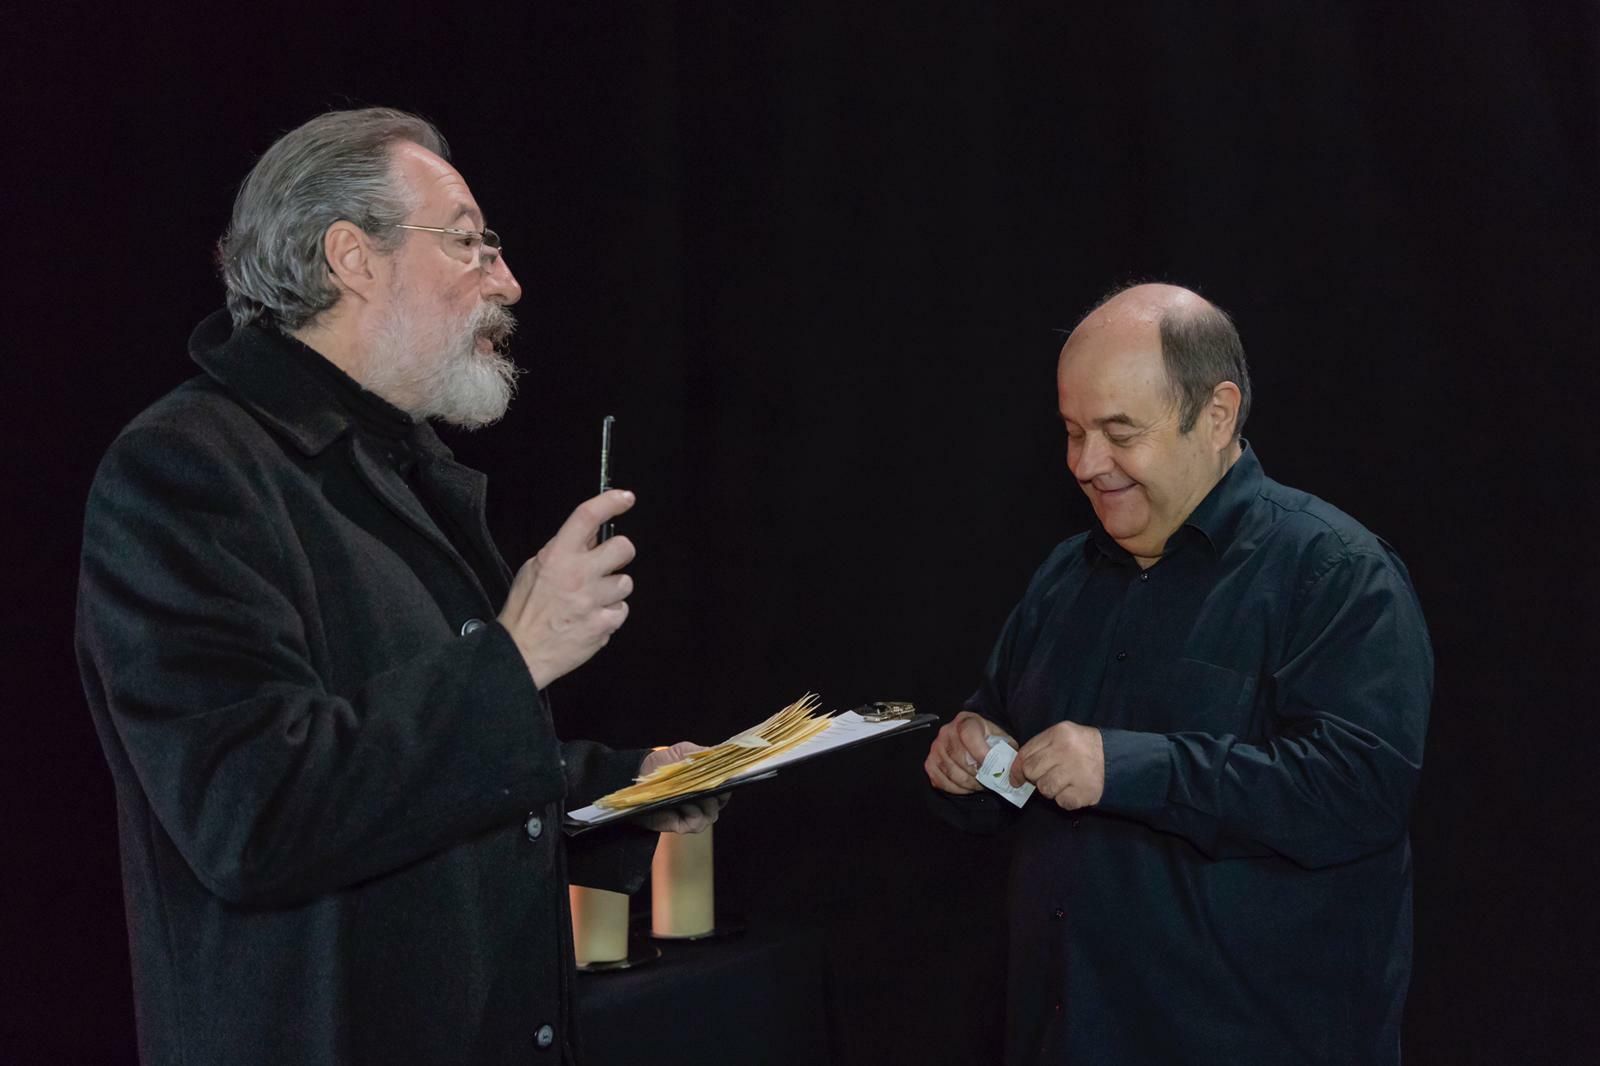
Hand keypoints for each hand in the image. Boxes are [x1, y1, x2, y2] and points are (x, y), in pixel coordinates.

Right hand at [498, 490, 636, 688]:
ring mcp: (593, 601)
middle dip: (619, 554)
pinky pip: (622, 610)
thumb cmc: (524, 610)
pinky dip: (610, 614)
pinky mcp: (603, 625)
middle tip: (607, 564)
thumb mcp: (533, 569)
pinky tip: (592, 618)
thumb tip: (591, 537)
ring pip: (626, 583)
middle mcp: (578, 574)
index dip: (610, 502)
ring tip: (592, 599)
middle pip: (624, 548)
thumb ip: (561, 551)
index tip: (625, 498)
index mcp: (557, 556)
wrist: (520, 653)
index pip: (587, 517)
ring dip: (613, 590)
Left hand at [633, 742, 728, 833]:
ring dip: (702, 800)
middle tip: (709, 780)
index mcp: (712, 782)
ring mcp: (699, 815)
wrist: (640, 778)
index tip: (728, 772)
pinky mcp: (686, 826)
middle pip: (722, 799)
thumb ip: (704, 754)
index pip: (729, 783)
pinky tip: (682, 802)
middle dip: (716, 789)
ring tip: (691, 790)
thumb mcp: (685, 752)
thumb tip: (721, 753)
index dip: (730, 779)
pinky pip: (696, 820)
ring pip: (711, 812)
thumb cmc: (664, 764)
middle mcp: (709, 801)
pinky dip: (691, 811)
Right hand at [924, 711, 1016, 794]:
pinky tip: (967, 786)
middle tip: (990, 780)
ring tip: (980, 784)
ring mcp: (936, 747)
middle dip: (978, 774)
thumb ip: (1005, 751)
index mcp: (966, 721)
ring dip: (969, 784)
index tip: (993, 766)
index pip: (968, 735)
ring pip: (951, 772)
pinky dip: (956, 789)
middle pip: (960, 758)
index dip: (981, 753)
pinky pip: (941, 781)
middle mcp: (947, 731)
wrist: (974, 737)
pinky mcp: (930, 762)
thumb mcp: (1001, 738)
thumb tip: (1010, 769)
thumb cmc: (989, 739)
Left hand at [1011, 720, 1103, 809]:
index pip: (1026, 753)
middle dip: (1036, 777)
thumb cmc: (1083, 748)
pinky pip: (1061, 801)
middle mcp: (1066, 751)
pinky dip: (1066, 799)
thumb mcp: (1063, 736)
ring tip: (1064, 782)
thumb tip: (1016, 769)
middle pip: (1032, 772)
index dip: (1017, 768)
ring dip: (1051, 789)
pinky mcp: (1084, 792)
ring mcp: (1076, 772)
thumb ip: (1041, 747)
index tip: (1015, 778)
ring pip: (1044, 789)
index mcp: (1059, 733)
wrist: (1117, 759)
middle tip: (1050, 775)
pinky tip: (1075, 789)